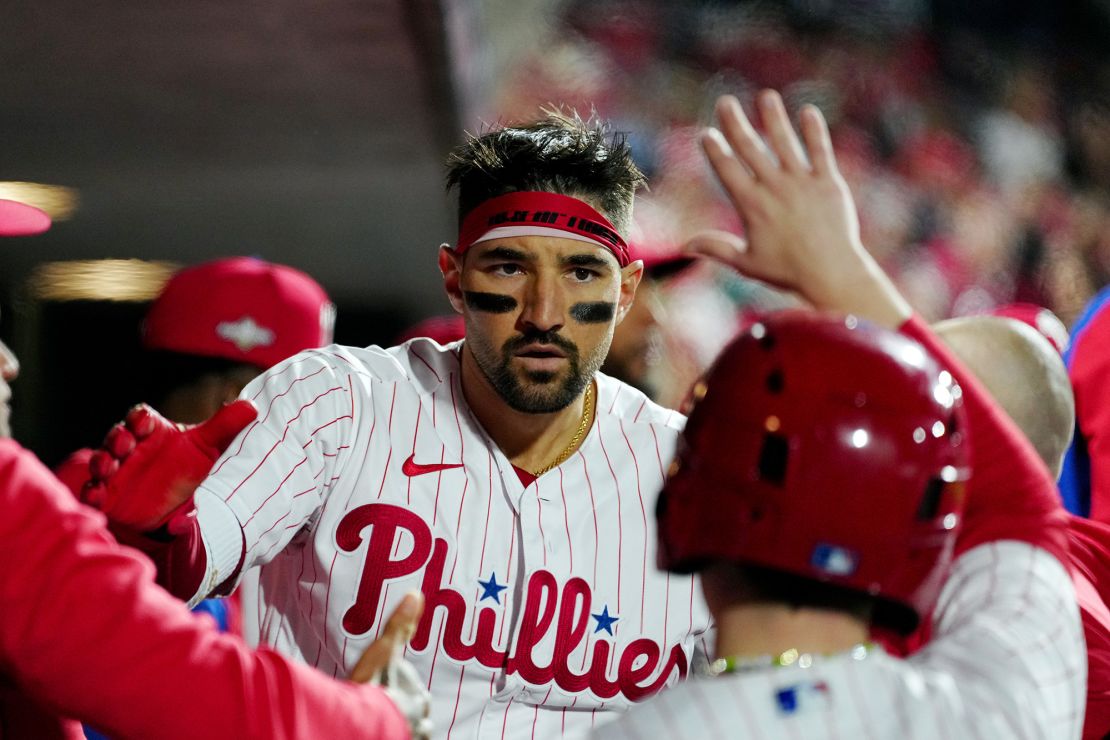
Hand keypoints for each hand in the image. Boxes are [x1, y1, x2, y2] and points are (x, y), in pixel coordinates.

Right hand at [80, 400, 256, 531]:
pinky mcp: (106, 496)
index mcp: (152, 432)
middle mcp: (130, 449)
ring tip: (107, 468)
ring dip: (101, 462)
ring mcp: (115, 472)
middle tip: (124, 444)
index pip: (141, 417)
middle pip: (118, 437)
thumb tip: (251, 406)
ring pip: (102, 462)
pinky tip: (96, 497)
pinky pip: (92, 492)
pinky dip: (92, 493)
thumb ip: (224, 427)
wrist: (172, 507)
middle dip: (118, 438)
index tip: (145, 422)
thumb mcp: (207, 449)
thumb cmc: (185, 469)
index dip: (140, 418)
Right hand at [350, 592, 431, 738]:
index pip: (418, 695)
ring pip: (413, 733)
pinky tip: (384, 735)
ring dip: (404, 729)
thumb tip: (416, 594)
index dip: (404, 692)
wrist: (358, 726)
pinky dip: (396, 738)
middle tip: (388, 710)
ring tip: (387, 726)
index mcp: (417, 696)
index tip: (390, 691)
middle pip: (417, 716)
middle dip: (407, 713)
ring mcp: (410, 736)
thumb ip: (399, 626)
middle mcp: (418, 719)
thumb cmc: (370, 689)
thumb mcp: (383, 651)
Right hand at [690, 89, 910, 327]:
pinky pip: (820, 151)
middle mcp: (775, 189)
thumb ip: (716, 248)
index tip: (707, 133)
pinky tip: (807, 112)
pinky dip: (814, 131)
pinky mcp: (829, 183)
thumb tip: (686, 246)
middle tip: (725, 102)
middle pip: (751, 149)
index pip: (728, 170)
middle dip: (736, 123)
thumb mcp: (746, 262)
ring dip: (774, 118)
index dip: (715, 150)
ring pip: (785, 143)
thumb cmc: (787, 272)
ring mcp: (802, 183)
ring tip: (766, 97)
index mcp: (752, 206)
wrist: (831, 274)